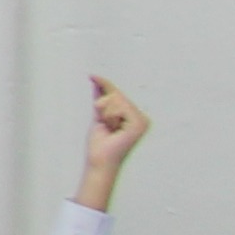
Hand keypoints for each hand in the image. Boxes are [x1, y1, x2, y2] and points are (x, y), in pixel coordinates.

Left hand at [83, 75, 151, 206]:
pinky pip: (118, 108)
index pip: (117, 94)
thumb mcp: (99, 115)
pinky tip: (113, 129)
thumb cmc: (100, 142)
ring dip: (105, 114)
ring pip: (115, 100)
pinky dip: (109, 117)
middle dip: (102, 107)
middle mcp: (142, 117)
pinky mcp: (138, 124)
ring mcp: (142, 121)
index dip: (104, 85)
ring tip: (110, 128)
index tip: (92, 75)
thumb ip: (101, 98)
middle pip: (115, 95)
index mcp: (135, 115)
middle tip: (106, 125)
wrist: (100, 159)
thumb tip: (95, 79)